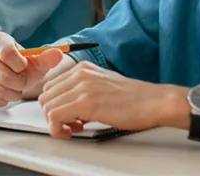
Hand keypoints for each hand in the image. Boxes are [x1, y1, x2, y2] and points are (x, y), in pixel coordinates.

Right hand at [0, 31, 64, 106]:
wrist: (12, 75)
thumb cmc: (24, 67)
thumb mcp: (38, 62)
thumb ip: (48, 58)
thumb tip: (58, 54)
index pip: (7, 53)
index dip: (20, 66)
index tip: (25, 68)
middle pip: (3, 74)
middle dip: (18, 84)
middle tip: (22, 84)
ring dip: (11, 94)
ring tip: (15, 90)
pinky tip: (4, 97)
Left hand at [38, 62, 188, 138]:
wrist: (153, 102)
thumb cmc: (134, 98)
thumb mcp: (103, 85)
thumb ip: (83, 90)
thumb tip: (66, 106)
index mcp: (83, 68)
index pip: (50, 86)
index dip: (55, 105)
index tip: (68, 116)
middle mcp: (80, 74)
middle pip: (46, 97)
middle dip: (53, 115)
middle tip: (71, 124)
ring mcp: (82, 87)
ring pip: (48, 108)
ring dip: (57, 123)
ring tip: (75, 128)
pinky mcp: (86, 103)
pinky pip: (55, 117)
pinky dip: (59, 129)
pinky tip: (74, 131)